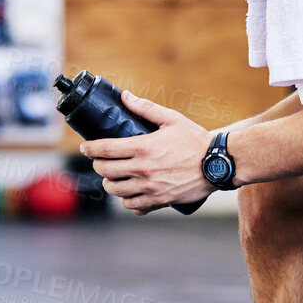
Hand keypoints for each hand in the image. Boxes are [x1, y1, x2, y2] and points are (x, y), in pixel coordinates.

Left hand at [77, 91, 214, 214]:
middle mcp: (143, 169)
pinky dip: (127, 201)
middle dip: (98, 165)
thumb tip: (125, 96)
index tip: (85, 147)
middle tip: (100, 161)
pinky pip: (133, 206)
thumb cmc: (195, 140)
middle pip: (105, 171)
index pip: (105, 150)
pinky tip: (129, 194)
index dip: (89, 149)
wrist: (217, 164)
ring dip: (110, 184)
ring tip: (113, 178)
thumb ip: (145, 108)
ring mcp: (150, 187)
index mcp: (143, 148)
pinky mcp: (159, 200)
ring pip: (115, 191)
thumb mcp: (171, 119)